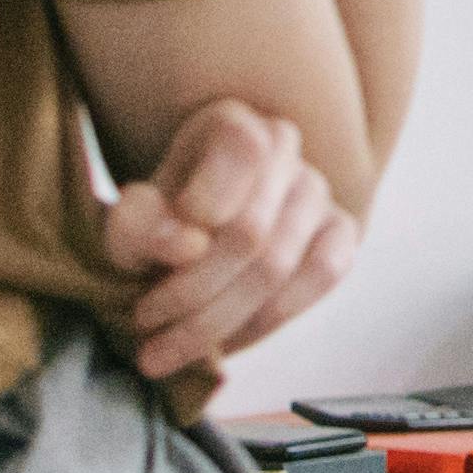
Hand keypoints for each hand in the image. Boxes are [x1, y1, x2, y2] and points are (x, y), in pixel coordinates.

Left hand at [96, 92, 356, 381]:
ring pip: (279, 265)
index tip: (144, 266)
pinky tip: (226, 344)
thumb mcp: (129, 223)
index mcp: (232, 122)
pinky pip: (324, 274)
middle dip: (191, 294)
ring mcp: (318, 188)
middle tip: (144, 328)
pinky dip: (269, 320)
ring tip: (168, 350)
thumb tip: (188, 246)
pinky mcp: (342, 229)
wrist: (187, 235)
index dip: (199, 210)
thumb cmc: (157, 223)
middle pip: (250, 231)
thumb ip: (139, 226)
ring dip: (218, 322)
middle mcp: (286, 144)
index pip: (241, 154)